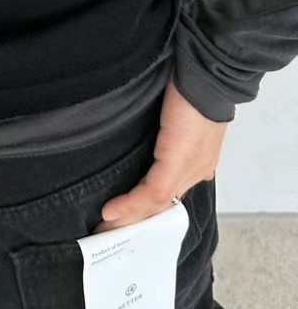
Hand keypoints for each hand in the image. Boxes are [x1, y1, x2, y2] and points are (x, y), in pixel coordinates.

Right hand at [91, 76, 227, 233]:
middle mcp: (196, 170)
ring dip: (128, 219)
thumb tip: (140, 145)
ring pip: (157, 204)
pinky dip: (130, 204)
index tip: (124, 219)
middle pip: (162, 205)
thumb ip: (162, 135)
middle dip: (135, 222)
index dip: (146, 208)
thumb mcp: (171, 116)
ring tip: (104, 230)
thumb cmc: (188, 86)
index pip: (170, 193)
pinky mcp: (178, 162)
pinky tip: (111, 212)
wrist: (205, 75)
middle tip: (107, 234)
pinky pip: (152, 192)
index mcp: (197, 161)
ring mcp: (190, 169)